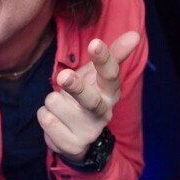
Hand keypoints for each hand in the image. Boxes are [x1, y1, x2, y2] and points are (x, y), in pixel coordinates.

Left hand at [37, 31, 139, 162]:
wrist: (79, 139)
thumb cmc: (88, 96)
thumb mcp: (97, 76)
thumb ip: (113, 55)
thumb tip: (135, 34)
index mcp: (110, 92)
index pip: (110, 74)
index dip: (104, 59)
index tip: (95, 42)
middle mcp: (102, 113)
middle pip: (90, 100)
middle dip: (76, 87)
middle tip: (64, 76)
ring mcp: (88, 132)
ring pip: (56, 104)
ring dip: (52, 99)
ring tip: (60, 103)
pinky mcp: (71, 145)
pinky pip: (46, 119)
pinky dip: (45, 114)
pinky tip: (55, 118)